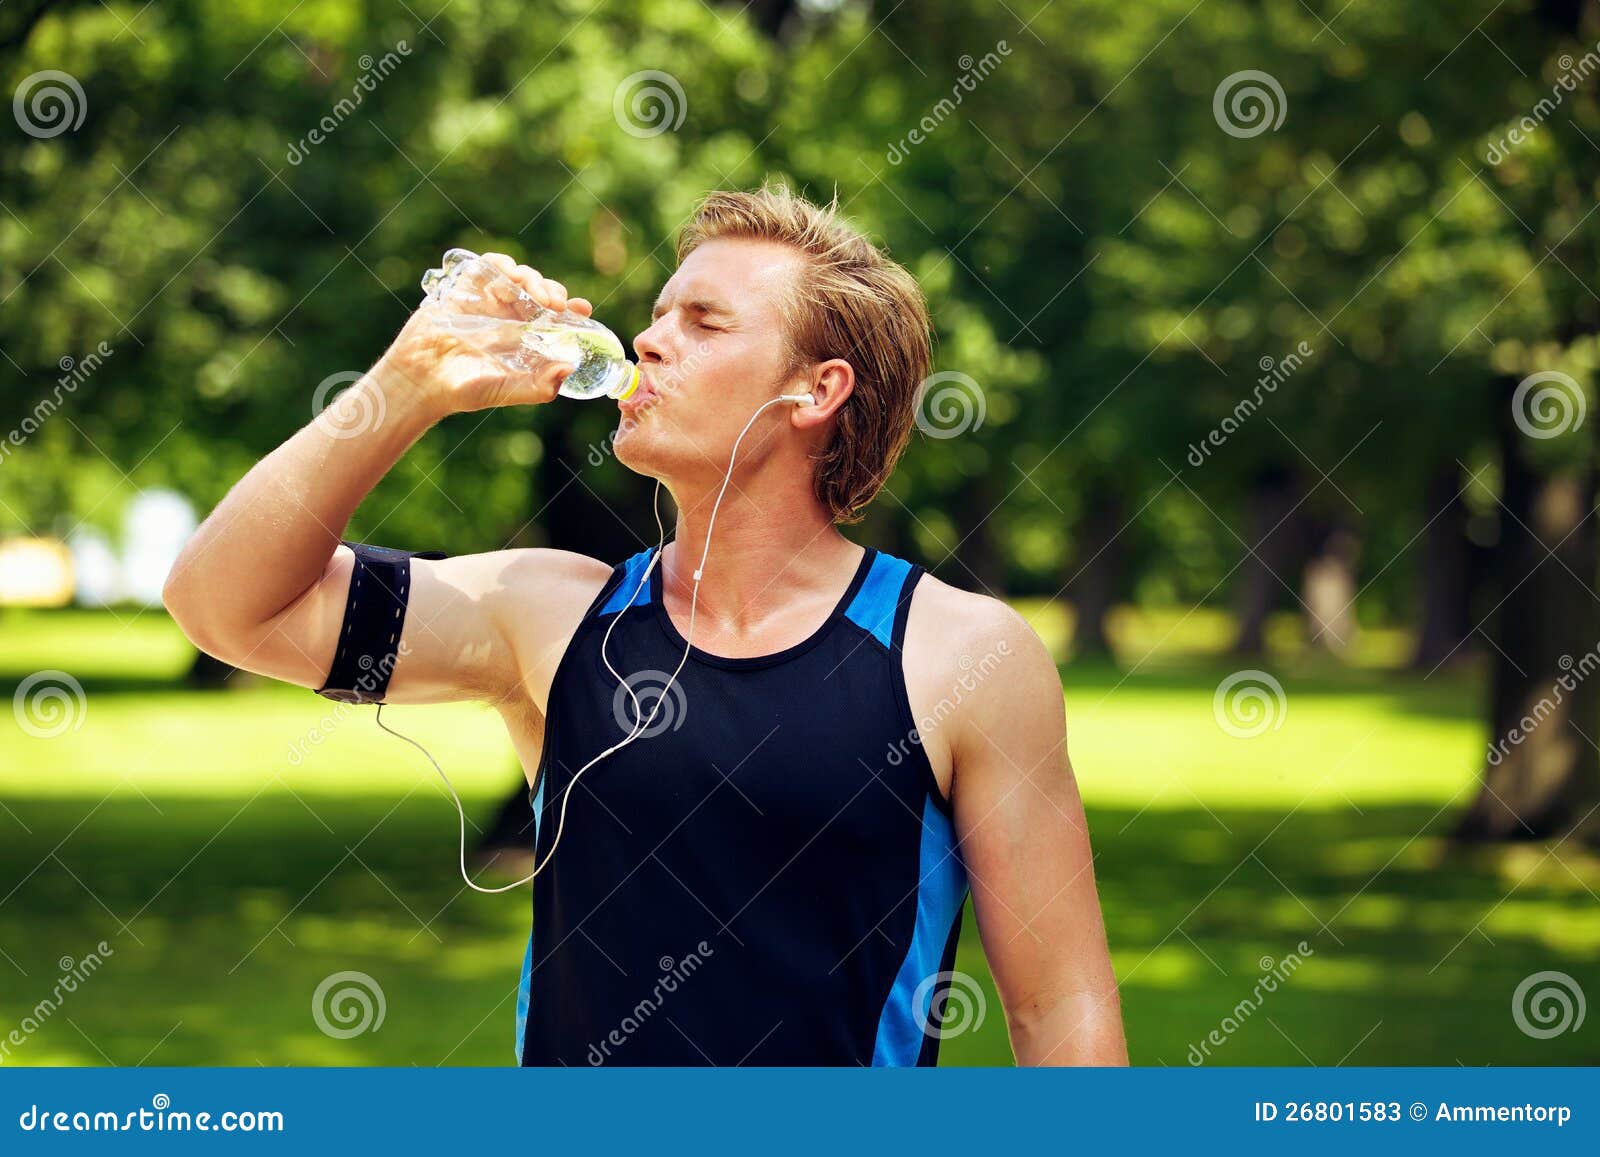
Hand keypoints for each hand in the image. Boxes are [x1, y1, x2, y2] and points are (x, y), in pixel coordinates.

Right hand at [372, 252, 596, 418]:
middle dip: (553, 291)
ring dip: (532, 279)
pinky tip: (510, 279)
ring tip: (536, 295)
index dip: (571, 309)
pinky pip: (487, 266)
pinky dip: (501, 266)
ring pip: (518, 276)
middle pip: (540, 291)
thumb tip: (570, 369)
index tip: (584, 308)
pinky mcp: (465, 288)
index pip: (554, 316)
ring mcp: (487, 300)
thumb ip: (539, 386)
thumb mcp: (507, 391)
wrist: (421, 381)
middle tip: (557, 304)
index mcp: (523, 337)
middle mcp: (508, 315)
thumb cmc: (464, 390)